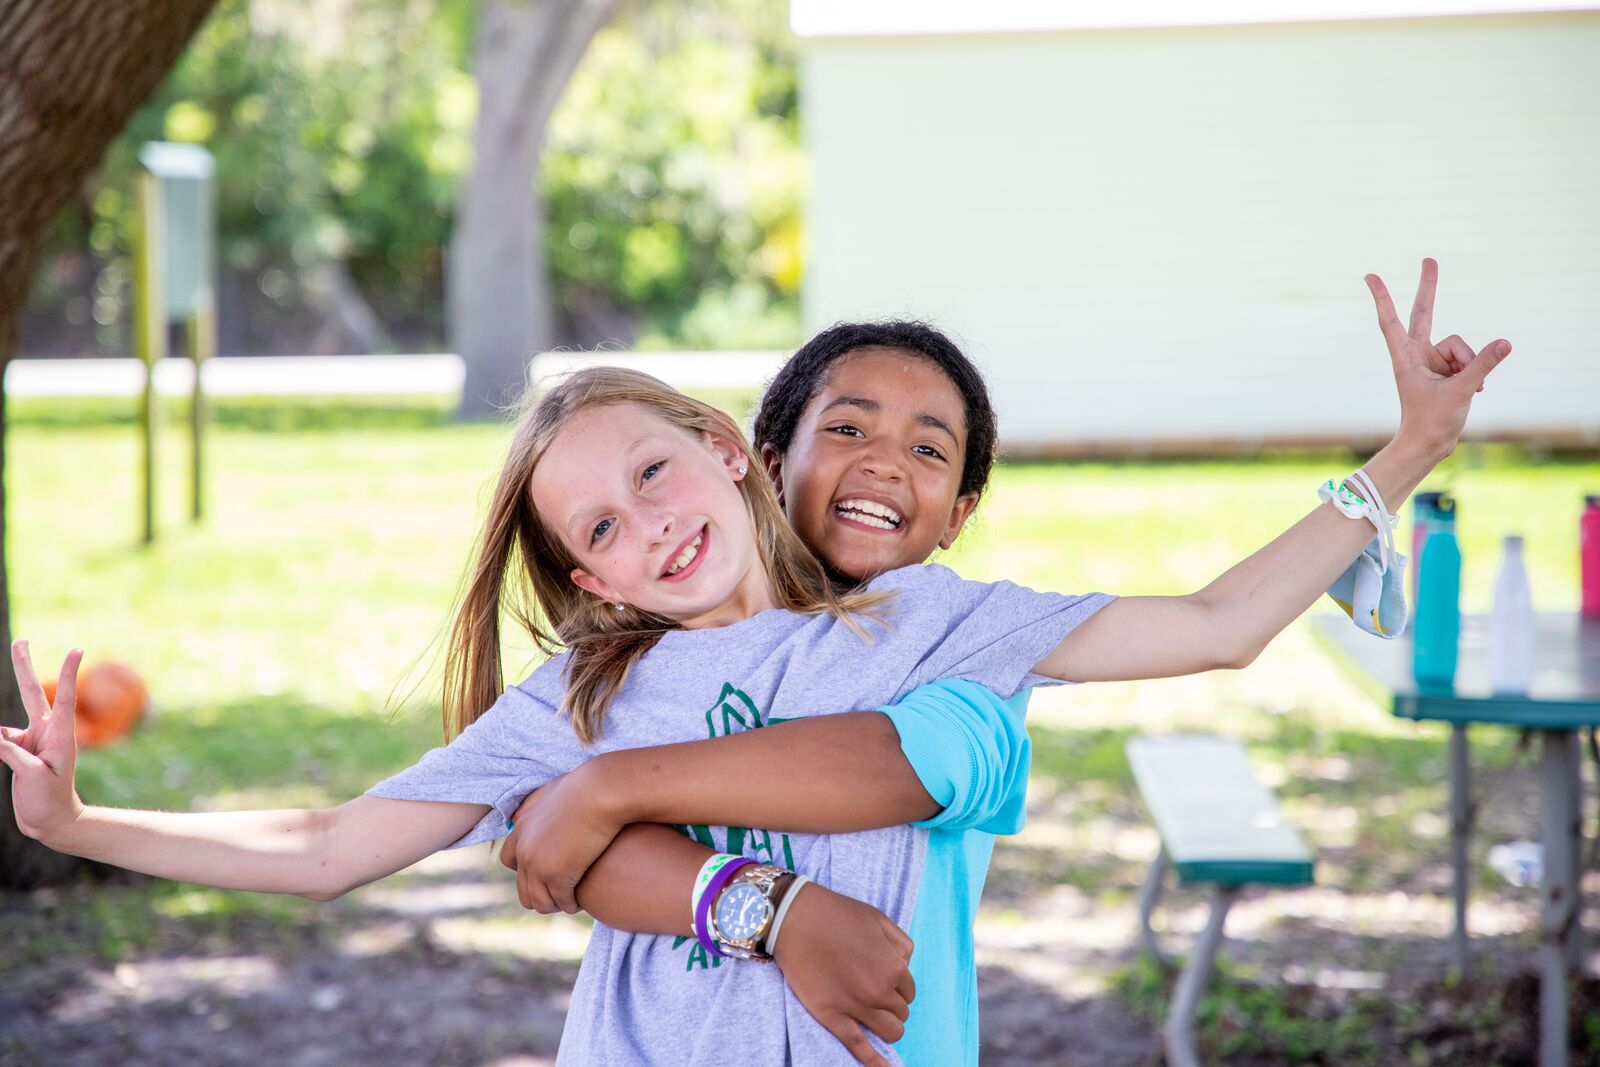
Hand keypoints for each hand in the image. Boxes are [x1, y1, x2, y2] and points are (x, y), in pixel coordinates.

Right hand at [1, 641, 86, 843]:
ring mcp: (32, 739)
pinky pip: (0, 740)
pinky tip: (0, 751)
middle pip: (31, 692)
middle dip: (24, 666)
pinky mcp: (18, 750)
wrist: (52, 821)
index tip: (76, 650)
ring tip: (27, 764)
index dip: (68, 674)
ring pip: (6, 722)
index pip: (63, 698)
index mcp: (60, 735)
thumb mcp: (33, 777)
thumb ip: (13, 753)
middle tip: (21, 641)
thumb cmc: (50, 800)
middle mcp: (46, 732)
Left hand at [497, 764, 621, 913]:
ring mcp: (538, 865)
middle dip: (541, 894)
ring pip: (539, 902)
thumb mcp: (552, 789)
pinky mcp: (557, 876)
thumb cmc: (586, 785)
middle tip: (561, 892)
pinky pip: (561, 902)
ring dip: (555, 904)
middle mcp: (524, 850)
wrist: (601, 791)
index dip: (526, 869)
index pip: (509, 860)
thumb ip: (534, 802)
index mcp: (522, 829)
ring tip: (571, 901)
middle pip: (523, 889)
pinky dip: (570, 905)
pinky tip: (581, 901)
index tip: (546, 870)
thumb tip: (523, 812)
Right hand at [772, 882, 915, 1065]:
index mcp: (894, 967)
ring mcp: (856, 1007)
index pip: (909, 991)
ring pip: (890, 1032)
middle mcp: (880, 991)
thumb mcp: (879, 919)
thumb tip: (906, 966)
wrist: (796, 918)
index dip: (898, 987)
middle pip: (901, 1013)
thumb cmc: (837, 914)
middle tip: (876, 995)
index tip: (886, 982)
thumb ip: (901, 945)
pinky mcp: (833, 1016)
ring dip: (889, 1028)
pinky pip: (859, 1046)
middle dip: (892, 1006)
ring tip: (878, 1020)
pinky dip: (875, 1062)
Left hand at [1365, 258, 1510, 460]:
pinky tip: (1472, 392)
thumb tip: (1505, 343)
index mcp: (1405, 358)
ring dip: (1469, 365)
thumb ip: (1483, 366)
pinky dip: (1475, 373)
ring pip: (1460, 346)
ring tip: (1462, 389)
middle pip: (1424, 314)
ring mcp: (1432, 361)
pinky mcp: (1446, 370)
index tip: (1370, 276)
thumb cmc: (1432, 421)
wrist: (1429, 445)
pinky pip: (1469, 359)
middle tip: (1430, 259)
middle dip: (1429, 288)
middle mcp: (1417, 355)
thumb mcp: (1460, 392)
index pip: (1391, 321)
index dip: (1383, 298)